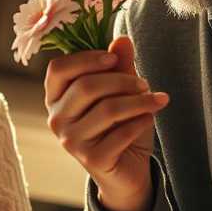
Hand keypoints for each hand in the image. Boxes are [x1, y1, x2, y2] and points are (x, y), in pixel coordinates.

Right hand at [44, 36, 167, 210]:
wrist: (128, 170)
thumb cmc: (120, 126)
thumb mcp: (121, 92)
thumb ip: (118, 66)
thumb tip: (122, 40)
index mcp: (56, 97)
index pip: (58, 69)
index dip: (86, 58)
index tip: (113, 59)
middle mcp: (56, 119)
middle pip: (86, 86)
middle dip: (122, 80)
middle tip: (145, 83)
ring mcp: (70, 142)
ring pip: (107, 109)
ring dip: (138, 101)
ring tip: (156, 100)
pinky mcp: (91, 160)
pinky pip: (120, 133)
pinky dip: (141, 122)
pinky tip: (149, 119)